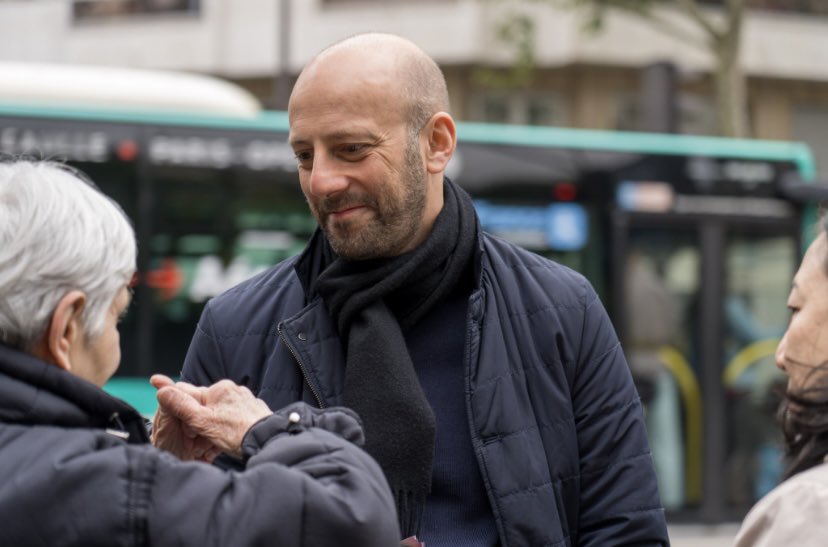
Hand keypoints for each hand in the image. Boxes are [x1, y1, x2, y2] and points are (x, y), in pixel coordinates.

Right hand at [154, 378, 271, 458]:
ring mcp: (245, 399)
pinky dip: (228, 423)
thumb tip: (163, 391)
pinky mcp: (254, 409)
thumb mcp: (203, 422)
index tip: (166, 400)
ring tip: (216, 437)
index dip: (178, 404)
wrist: (267, 441)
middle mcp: (232, 389)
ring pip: (220, 409)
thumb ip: (182, 406)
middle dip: (198, 416)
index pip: (189, 392)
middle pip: (205, 402)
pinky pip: (235, 414)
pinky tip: (230, 434)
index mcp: (218, 389)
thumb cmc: (236, 433)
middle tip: (197, 435)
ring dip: (213, 420)